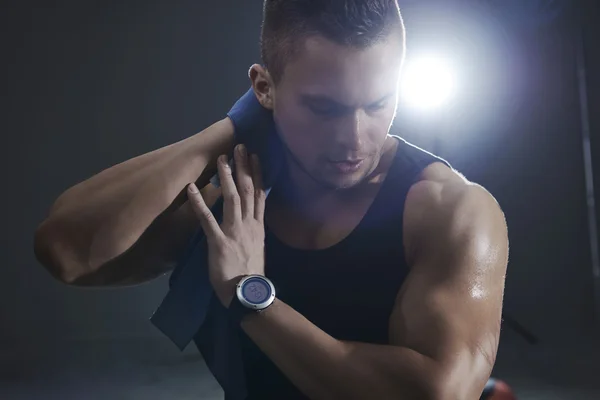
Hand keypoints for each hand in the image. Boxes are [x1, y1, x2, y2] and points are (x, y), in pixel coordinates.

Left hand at [187, 144, 266, 307]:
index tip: (256, 157)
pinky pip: (207, 219)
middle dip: (244, 168)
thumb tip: (251, 219)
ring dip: (227, 177)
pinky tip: (191, 188)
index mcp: (258, 226)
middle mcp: (249, 224)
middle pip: (248, 191)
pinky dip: (199, 203)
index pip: (260, 195)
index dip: (258, 174)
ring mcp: (234, 232)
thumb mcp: (258, 248)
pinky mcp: (218, 242)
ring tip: (222, 159)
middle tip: (239, 147)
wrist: (248, 293)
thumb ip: (254, 231)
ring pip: (232, 199)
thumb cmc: (251, 274)